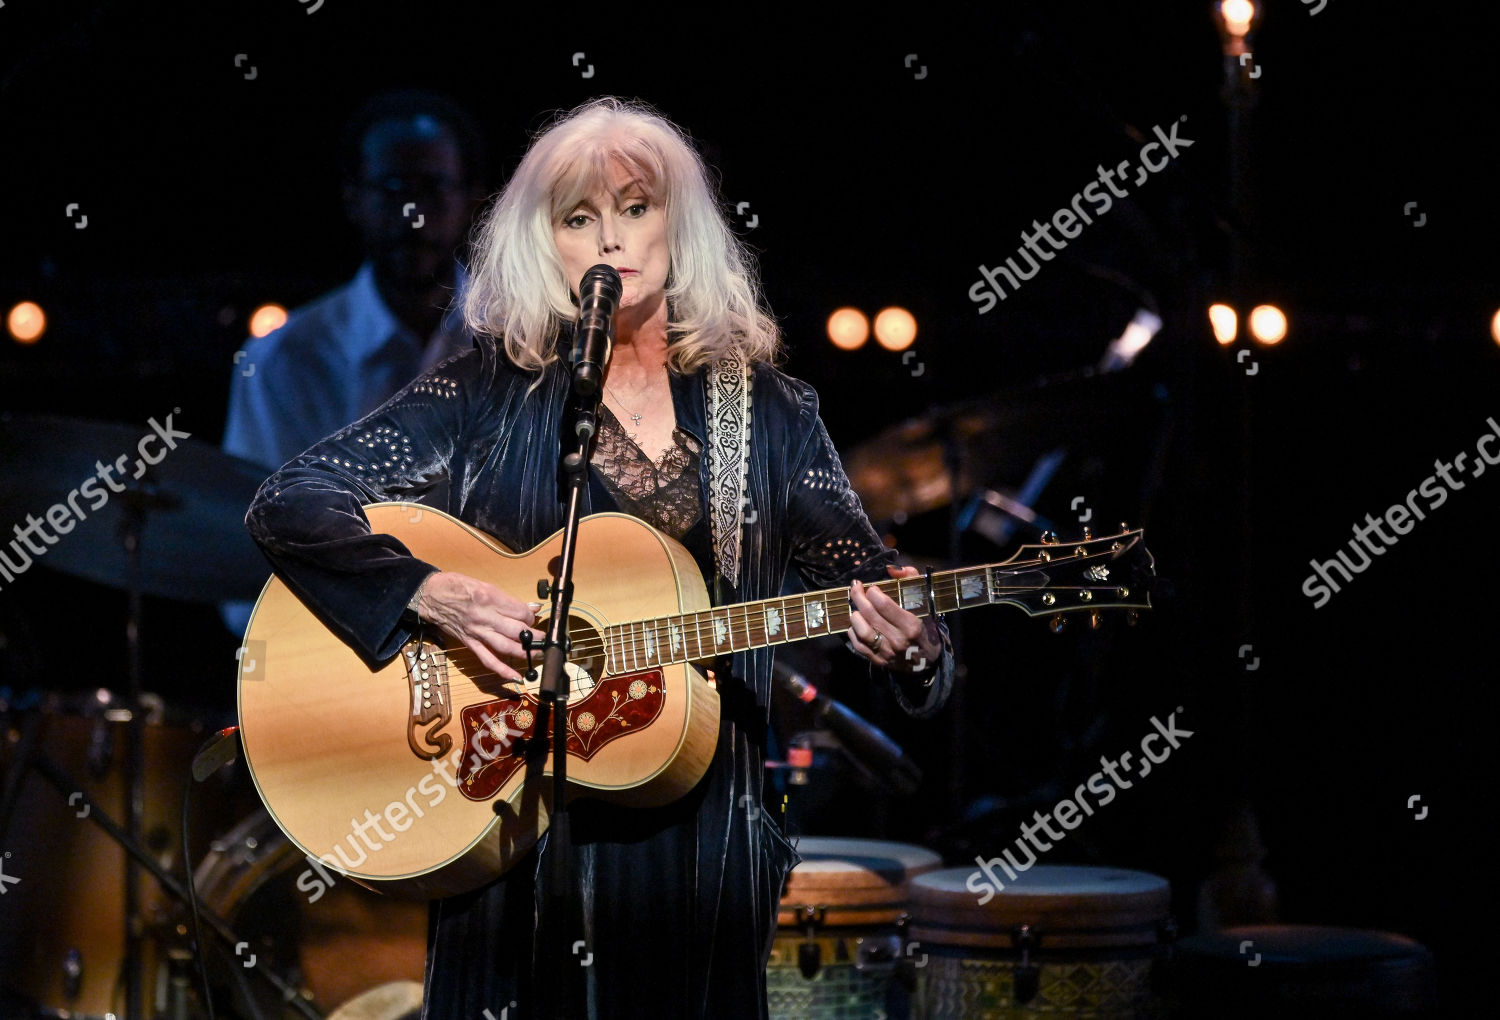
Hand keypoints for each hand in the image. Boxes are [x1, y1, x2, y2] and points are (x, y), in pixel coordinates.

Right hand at [412, 571, 539, 681]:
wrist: (429, 595)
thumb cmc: (456, 586)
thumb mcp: (484, 585)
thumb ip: (508, 599)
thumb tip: (530, 608)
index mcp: (490, 598)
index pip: (519, 612)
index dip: (531, 616)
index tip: (534, 617)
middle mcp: (485, 617)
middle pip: (517, 631)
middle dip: (535, 636)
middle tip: (545, 639)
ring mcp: (477, 632)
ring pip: (506, 647)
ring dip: (525, 652)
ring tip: (539, 654)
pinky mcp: (470, 643)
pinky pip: (488, 659)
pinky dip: (502, 670)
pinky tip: (516, 677)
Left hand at [847, 565, 943, 671]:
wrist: (928, 661)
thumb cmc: (925, 627)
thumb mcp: (925, 603)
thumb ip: (910, 580)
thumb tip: (890, 569)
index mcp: (911, 625)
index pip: (883, 605)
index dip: (873, 592)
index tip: (872, 588)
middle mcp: (898, 640)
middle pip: (870, 615)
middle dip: (859, 597)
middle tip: (856, 588)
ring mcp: (887, 652)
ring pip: (862, 631)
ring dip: (855, 615)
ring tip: (857, 608)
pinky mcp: (879, 661)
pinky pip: (859, 646)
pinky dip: (853, 632)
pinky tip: (857, 623)